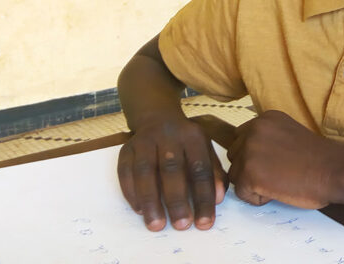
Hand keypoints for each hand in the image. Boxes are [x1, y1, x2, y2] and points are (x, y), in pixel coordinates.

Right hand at [116, 115, 227, 230]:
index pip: (200, 169)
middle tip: (181, 226)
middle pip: (171, 169)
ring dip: (150, 200)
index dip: (203, 197)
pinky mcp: (126, 149)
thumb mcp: (205, 150)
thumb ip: (214, 174)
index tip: (204, 223)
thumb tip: (218, 199)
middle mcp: (168, 136)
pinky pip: (125, 171)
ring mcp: (145, 141)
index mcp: (193, 137)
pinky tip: (139, 210)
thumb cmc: (186, 143)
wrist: (157, 117)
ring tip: (156, 224)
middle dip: (176, 200)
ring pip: (145, 170)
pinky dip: (131, 192)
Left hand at [227, 110, 343, 208]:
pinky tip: (279, 191)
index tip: (276, 164)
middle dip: (250, 170)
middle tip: (278, 175)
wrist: (335, 171)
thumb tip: (249, 154)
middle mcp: (253, 129)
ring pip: (236, 176)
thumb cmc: (320, 159)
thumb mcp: (289, 134)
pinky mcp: (249, 173)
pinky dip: (258, 199)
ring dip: (253, 184)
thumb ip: (268, 138)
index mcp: (264, 118)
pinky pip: (242, 193)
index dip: (255, 157)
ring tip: (280, 182)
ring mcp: (249, 150)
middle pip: (234, 156)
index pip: (241, 139)